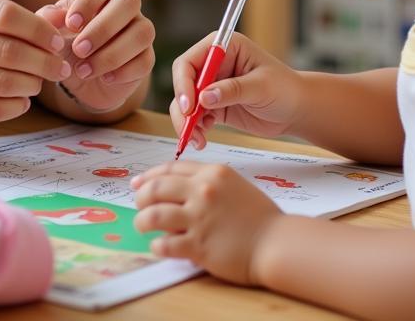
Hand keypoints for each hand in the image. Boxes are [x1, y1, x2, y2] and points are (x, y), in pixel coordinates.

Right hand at [0, 0, 69, 130]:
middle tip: (60, 68)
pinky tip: (22, 100)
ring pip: (4, 81)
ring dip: (32, 84)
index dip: (40, 30)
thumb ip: (18, 18)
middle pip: (9, 50)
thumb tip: (63, 19)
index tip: (58, 42)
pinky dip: (16, 106)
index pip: (7, 14)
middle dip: (44, 62)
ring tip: (39, 83)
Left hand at [37, 0, 154, 112]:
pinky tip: (104, 78)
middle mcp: (126, 5)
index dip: (88, 0)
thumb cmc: (66, 42)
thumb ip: (48, 19)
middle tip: (78, 49)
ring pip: (142, 32)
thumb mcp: (52, 31)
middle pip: (129, 2)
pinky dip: (124, 71)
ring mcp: (140, 29)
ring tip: (84, 70)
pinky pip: (146, 61)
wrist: (81, 76)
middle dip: (102, 28)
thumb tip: (52, 16)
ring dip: (112, 54)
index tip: (71, 24)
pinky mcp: (147, 57)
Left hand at [132, 161, 278, 285]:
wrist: (277, 243)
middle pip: (156, 188)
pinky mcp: (199, 245)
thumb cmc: (259, 217)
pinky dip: (157, 245)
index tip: (137, 183)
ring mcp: (200, 218)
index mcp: (212, 173)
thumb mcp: (234, 185)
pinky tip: (158, 246)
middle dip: (141, 196)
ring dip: (142, 220)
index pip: (170, 168)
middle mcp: (203, 191)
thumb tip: (178, 190)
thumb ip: (207, 183)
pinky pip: (166, 244)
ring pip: (154, 214)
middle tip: (138, 205)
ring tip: (142, 225)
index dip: (149, 175)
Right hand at [170, 33, 303, 151]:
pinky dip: (194, 129)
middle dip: (182, 107)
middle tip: (188, 129)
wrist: (297, 110)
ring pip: (185, 103)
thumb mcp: (261, 86)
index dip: (184, 83)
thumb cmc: (285, 89)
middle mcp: (213, 64)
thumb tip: (204, 97)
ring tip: (197, 140)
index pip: (190, 62)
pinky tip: (202, 138)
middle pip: (183, 83)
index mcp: (223, 47)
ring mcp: (212, 85)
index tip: (189, 106)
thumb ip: (233, 90)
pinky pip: (195, 117)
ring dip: (186, 122)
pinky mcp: (214, 105)